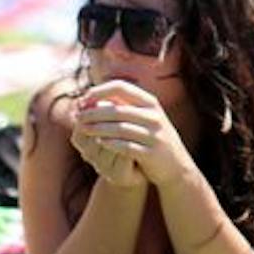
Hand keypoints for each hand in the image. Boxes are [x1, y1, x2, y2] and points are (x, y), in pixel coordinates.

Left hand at [73, 81, 193, 190]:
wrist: (176, 166)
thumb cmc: (152, 138)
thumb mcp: (144, 117)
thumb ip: (123, 106)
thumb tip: (91, 96)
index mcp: (150, 103)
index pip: (121, 87)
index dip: (100, 90)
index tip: (84, 98)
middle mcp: (154, 116)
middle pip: (117, 109)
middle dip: (94, 112)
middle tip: (77, 116)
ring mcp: (154, 135)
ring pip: (120, 128)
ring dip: (98, 128)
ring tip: (83, 129)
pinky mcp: (152, 154)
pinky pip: (127, 147)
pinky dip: (111, 144)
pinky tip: (99, 142)